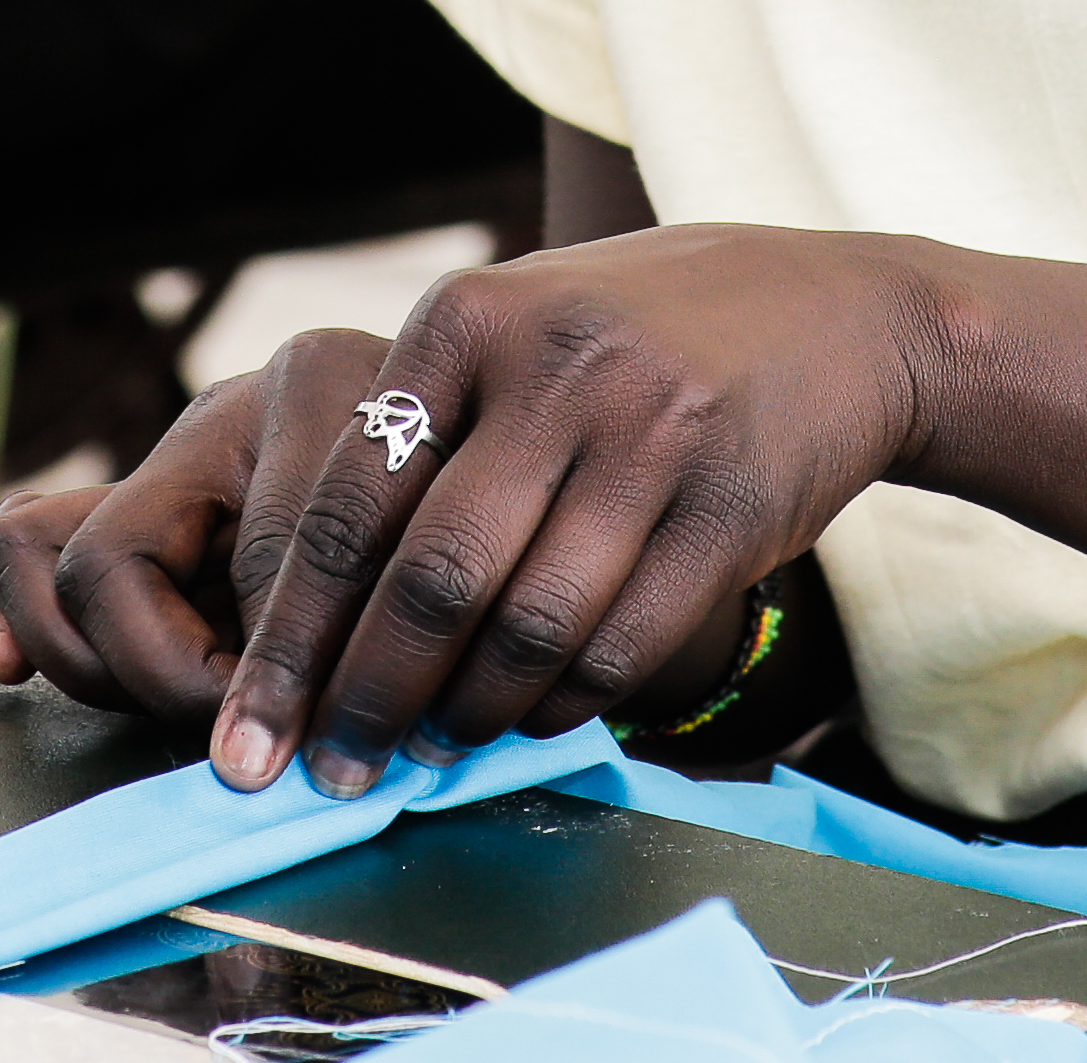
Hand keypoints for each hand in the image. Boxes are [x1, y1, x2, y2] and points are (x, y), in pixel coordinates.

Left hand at [0, 231, 935, 793]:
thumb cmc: (640, 333)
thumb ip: (427, 427)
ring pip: (527, 628)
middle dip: (366, 702)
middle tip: (329, 774)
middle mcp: (557, 368)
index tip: (246, 733)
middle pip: (431, 582)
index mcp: (470, 316)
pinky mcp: (729, 511)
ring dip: (468, 714)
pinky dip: (560, 704)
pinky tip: (530, 716)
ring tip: (431, 748)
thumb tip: (310, 616)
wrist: (840, 313)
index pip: (348, 505)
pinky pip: (619, 649)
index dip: (290, 639)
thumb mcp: (519, 325)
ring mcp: (653, 437)